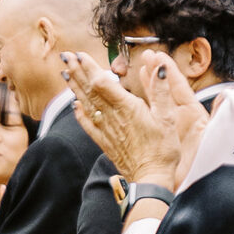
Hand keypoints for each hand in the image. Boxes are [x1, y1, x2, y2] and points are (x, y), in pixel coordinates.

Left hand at [60, 48, 205, 187]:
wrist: (150, 179)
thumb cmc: (162, 149)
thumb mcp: (168, 117)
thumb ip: (161, 90)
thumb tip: (159, 66)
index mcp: (127, 108)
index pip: (103, 83)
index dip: (90, 67)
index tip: (80, 54)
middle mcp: (112, 117)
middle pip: (90, 90)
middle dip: (78, 72)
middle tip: (66, 56)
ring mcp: (106, 130)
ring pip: (86, 104)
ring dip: (75, 87)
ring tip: (65, 73)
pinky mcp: (104, 142)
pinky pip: (88, 125)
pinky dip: (79, 113)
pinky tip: (74, 105)